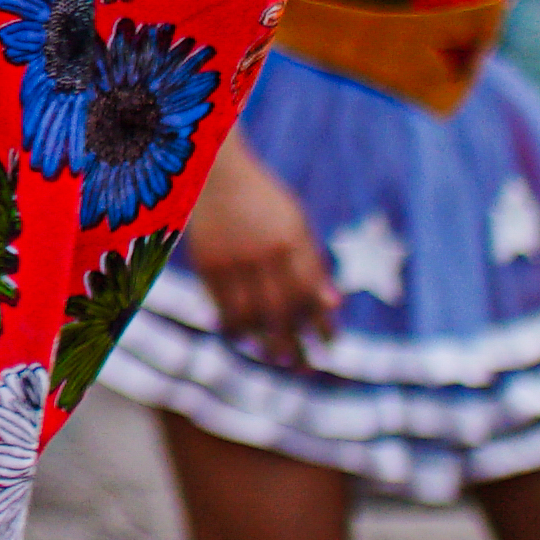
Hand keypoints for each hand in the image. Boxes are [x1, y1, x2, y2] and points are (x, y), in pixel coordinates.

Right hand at [180, 140, 339, 365]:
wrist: (217, 173)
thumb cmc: (265, 201)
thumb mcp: (296, 223)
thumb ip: (312, 262)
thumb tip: (333, 305)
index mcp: (290, 240)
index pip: (311, 293)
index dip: (322, 322)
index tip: (332, 343)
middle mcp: (262, 253)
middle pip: (281, 311)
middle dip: (295, 344)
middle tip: (304, 366)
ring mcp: (232, 259)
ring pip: (250, 315)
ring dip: (263, 342)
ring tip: (276, 358)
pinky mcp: (207, 264)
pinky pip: (222, 306)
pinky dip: (235, 326)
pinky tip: (245, 337)